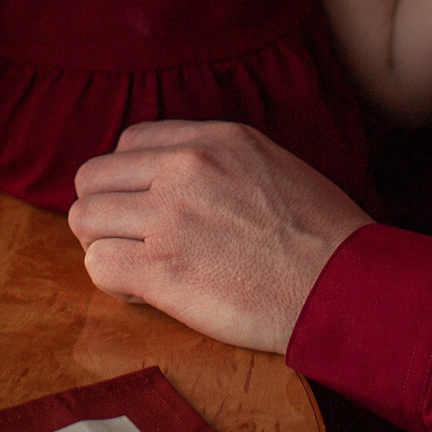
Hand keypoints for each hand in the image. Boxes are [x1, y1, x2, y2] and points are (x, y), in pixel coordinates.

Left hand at [68, 120, 370, 353]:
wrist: (345, 285)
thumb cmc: (320, 234)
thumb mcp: (268, 163)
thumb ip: (215, 159)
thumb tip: (172, 173)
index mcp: (212, 139)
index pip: (130, 141)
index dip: (128, 178)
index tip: (144, 206)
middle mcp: (184, 168)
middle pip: (93, 177)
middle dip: (103, 211)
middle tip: (129, 240)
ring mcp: (170, 218)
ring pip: (85, 219)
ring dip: (103, 246)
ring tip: (137, 267)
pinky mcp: (164, 270)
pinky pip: (99, 264)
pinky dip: (112, 281)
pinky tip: (144, 292)